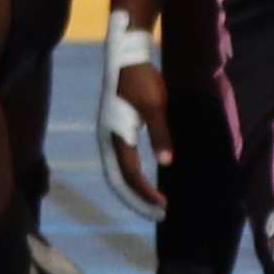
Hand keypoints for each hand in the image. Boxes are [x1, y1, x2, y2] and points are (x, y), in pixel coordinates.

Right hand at [100, 38, 169, 216]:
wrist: (126, 58)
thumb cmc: (142, 81)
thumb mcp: (154, 106)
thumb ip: (160, 134)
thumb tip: (166, 163)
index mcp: (115, 135)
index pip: (129, 174)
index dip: (146, 193)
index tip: (165, 205)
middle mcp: (107, 140)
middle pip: (118, 180)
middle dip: (137, 200)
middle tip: (160, 215)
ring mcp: (109, 136)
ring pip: (117, 173)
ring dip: (134, 191)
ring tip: (152, 204)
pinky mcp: (114, 131)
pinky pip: (120, 163)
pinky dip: (131, 178)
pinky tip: (144, 181)